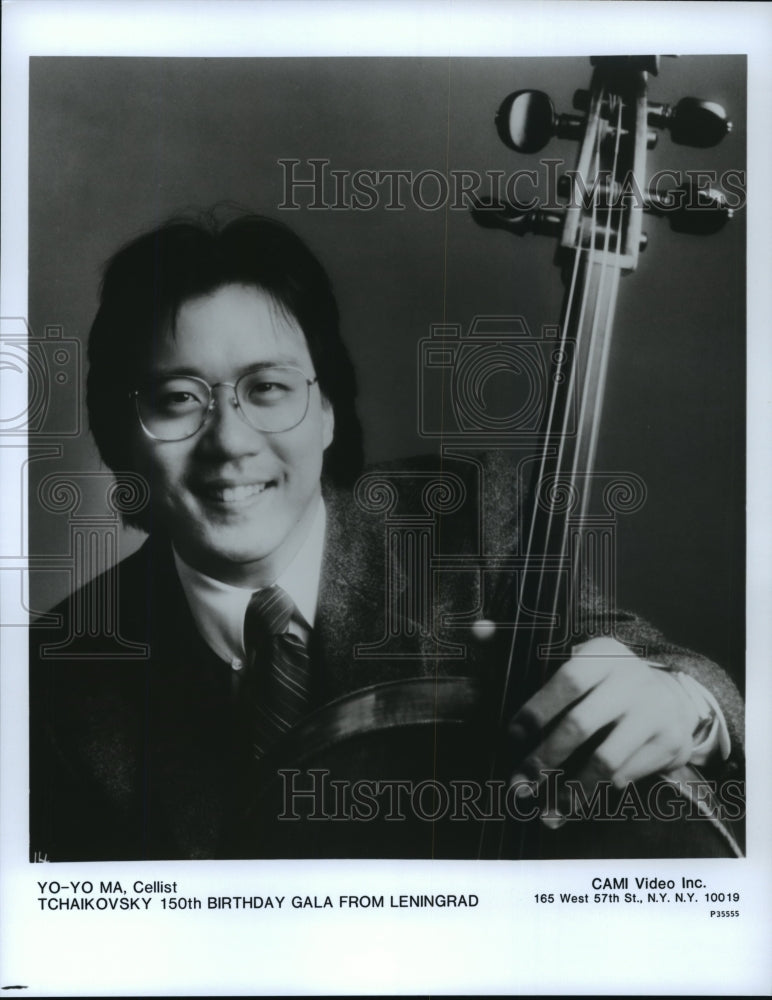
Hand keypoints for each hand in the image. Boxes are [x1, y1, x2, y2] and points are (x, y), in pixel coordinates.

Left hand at [509, 637, 701, 796]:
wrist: (671, 700)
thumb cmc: (604, 683)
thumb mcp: (577, 661)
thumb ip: (525, 649)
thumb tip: (478, 629)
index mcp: (603, 653)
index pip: (569, 679)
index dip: (537, 709)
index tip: (512, 736)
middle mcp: (633, 678)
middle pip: (580, 724)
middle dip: (544, 759)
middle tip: (520, 785)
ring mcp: (655, 711)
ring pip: (604, 759)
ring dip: (570, 790)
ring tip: (547, 811)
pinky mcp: (670, 742)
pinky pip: (626, 775)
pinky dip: (597, 794)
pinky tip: (576, 804)